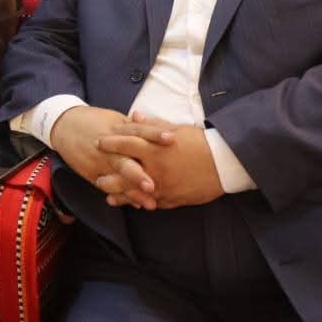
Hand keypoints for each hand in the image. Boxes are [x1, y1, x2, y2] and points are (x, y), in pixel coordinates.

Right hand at [50, 106, 168, 209]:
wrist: (64, 125)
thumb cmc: (94, 121)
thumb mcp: (115, 119)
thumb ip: (136, 126)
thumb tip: (161, 128)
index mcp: (117, 129)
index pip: (138, 130)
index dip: (155, 134)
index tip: (172, 139)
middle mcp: (109, 147)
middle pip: (126, 159)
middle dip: (140, 173)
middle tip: (155, 185)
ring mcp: (100, 161)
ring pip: (118, 178)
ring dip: (134, 191)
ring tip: (150, 203)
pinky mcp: (92, 172)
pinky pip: (108, 186)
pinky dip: (121, 195)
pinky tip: (136, 204)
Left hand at [96, 112, 224, 208]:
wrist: (225, 163)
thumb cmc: (201, 143)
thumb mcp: (176, 129)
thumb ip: (152, 126)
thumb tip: (134, 116)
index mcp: (155, 149)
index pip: (126, 144)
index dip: (110, 143)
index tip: (99, 143)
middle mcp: (155, 170)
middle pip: (123, 174)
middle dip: (108, 176)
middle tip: (97, 176)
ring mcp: (162, 187)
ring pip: (134, 193)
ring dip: (119, 195)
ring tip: (108, 195)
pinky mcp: (172, 199)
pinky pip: (151, 203)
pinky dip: (140, 203)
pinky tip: (133, 205)